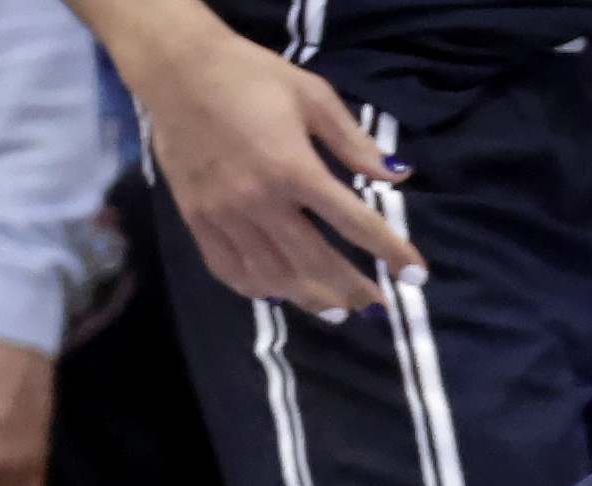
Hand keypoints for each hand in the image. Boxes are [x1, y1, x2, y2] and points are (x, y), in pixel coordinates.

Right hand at [128, 19, 422, 312]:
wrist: (174, 66)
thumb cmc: (249, 75)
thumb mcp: (313, 95)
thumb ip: (354, 142)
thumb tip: (398, 175)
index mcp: (293, 167)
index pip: (355, 222)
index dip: (391, 252)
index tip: (417, 275)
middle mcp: (258, 199)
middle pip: (315, 260)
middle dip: (352, 289)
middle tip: (377, 307)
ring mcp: (222, 212)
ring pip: (272, 274)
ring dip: (308, 299)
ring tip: (336, 312)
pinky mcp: (195, 216)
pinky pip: (227, 267)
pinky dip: (256, 288)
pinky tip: (279, 294)